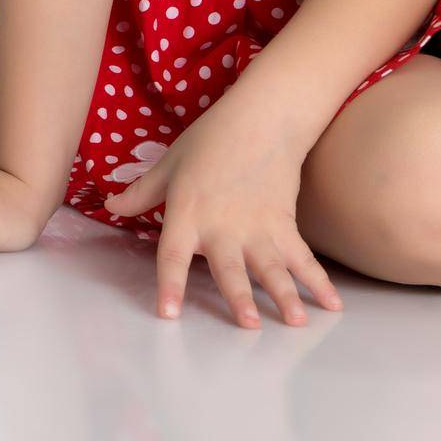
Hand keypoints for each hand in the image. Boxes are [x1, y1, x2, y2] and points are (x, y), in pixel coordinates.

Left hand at [101, 94, 344, 328]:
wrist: (264, 114)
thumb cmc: (213, 137)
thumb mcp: (170, 163)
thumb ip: (141, 191)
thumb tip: (109, 205)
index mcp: (188, 212)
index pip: (173, 255)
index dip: (170, 284)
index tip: (167, 314)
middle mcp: (223, 225)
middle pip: (230, 268)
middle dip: (238, 298)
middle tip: (248, 325)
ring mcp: (258, 225)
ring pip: (271, 266)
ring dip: (285, 295)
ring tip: (296, 321)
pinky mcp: (284, 221)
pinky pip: (301, 255)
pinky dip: (318, 279)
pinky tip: (331, 302)